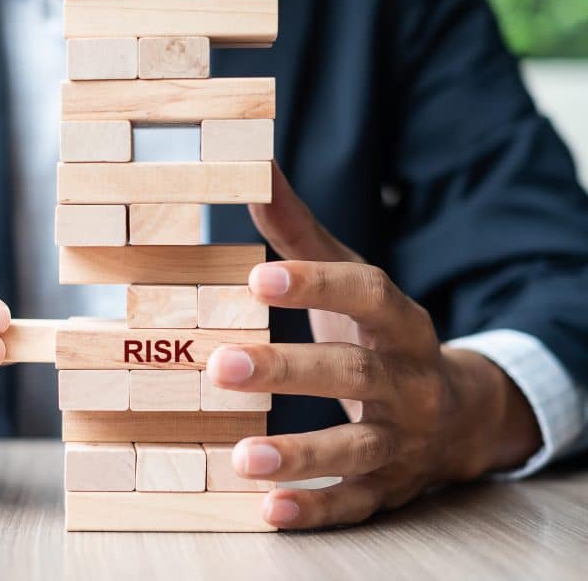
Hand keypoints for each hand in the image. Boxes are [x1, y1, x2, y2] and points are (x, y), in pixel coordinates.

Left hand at [206, 165, 541, 528]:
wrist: (458, 413)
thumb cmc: (380, 335)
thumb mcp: (352, 282)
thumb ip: (300, 234)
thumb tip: (252, 169)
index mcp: (401, 323)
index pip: (369, 296)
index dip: (319, 285)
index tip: (260, 278)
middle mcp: (409, 381)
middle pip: (354, 374)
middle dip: (290, 371)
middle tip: (223, 365)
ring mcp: (403, 440)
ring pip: (358, 449)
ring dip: (301, 455)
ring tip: (243, 457)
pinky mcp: (390, 487)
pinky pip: (355, 503)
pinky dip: (315, 510)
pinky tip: (269, 511)